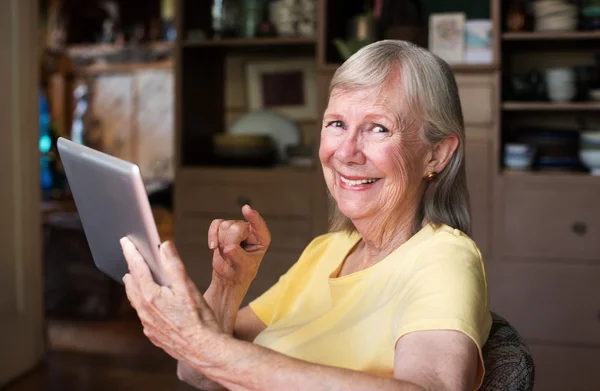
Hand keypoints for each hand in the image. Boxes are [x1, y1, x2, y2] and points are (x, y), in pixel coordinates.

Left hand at [121, 237, 226, 368]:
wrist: (204, 350)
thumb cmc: (200, 319)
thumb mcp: (188, 287)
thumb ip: (174, 265)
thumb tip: (164, 246)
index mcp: (150, 296)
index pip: (136, 267)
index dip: (131, 252)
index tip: (125, 241)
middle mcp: (144, 311)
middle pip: (132, 285)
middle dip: (131, 269)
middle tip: (132, 258)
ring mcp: (148, 325)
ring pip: (136, 301)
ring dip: (136, 287)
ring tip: (136, 278)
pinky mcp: (154, 335)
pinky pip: (144, 316)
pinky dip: (144, 304)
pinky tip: (152, 304)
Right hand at [208, 205, 270, 287]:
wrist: (229, 276)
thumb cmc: (242, 272)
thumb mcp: (244, 268)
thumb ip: (238, 257)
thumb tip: (228, 248)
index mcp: (261, 239)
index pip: (259, 225)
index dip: (253, 217)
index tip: (246, 209)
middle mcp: (250, 230)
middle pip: (235, 227)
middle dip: (229, 242)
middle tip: (230, 255)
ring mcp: (237, 227)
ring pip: (224, 226)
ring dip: (222, 242)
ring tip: (226, 253)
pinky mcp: (224, 228)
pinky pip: (216, 224)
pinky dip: (212, 235)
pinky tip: (213, 247)